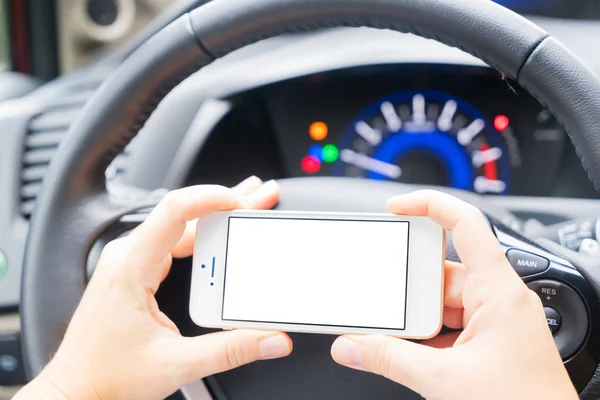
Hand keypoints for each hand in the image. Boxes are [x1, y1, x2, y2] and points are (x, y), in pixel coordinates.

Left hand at [16, 177, 291, 399]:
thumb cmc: (105, 377)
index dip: (211, 198)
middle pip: (183, 214)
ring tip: (249, 208)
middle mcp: (127, 256)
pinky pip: (172, 241)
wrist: (75, 390)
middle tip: (261, 199)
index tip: (243, 201)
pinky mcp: (135, 271)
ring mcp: (130, 261)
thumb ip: (230, 351)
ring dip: (215, 217)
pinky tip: (221, 234)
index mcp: (131, 267)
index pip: (173, 211)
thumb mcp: (176, 365)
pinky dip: (201, 235)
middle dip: (227, 203)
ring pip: (178, 226)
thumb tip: (269, 339)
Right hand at [331, 190, 577, 399]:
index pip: (466, 224)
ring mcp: (496, 322)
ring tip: (394, 331)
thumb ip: (389, 360)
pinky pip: (451, 326)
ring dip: (419, 318)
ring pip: (445, 302)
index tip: (397, 208)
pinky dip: (429, 336)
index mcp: (499, 291)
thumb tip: (351, 346)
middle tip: (386, 297)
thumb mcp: (444, 380)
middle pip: (445, 270)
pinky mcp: (491, 343)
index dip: (429, 205)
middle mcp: (500, 300)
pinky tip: (410, 350)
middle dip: (412, 286)